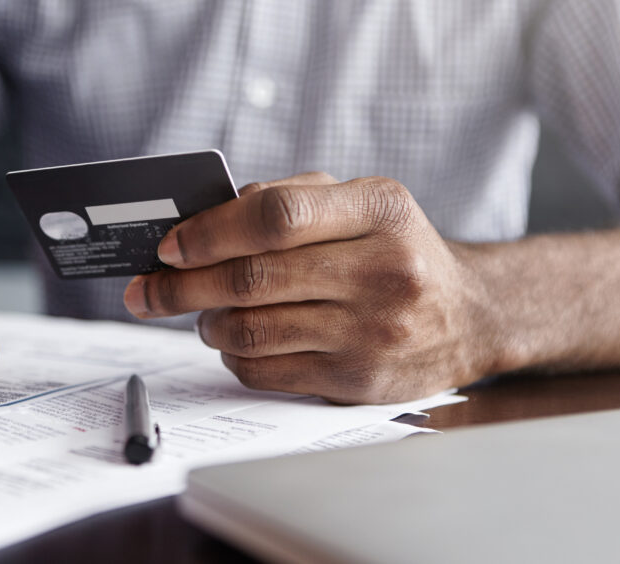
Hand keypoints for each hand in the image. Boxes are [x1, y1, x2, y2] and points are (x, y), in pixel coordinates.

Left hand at [123, 173, 496, 403]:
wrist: (470, 316)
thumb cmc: (397, 249)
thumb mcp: (362, 202)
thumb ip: (289, 199)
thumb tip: (204, 220)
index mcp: (380, 209)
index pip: (275, 217)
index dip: (208, 232)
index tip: (169, 247)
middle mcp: (383, 270)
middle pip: (253, 279)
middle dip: (182, 286)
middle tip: (148, 291)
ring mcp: (374, 331)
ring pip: (252, 330)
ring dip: (207, 323)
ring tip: (201, 313)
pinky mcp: (360, 380)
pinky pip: (267, 372)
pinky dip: (234, 356)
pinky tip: (235, 341)